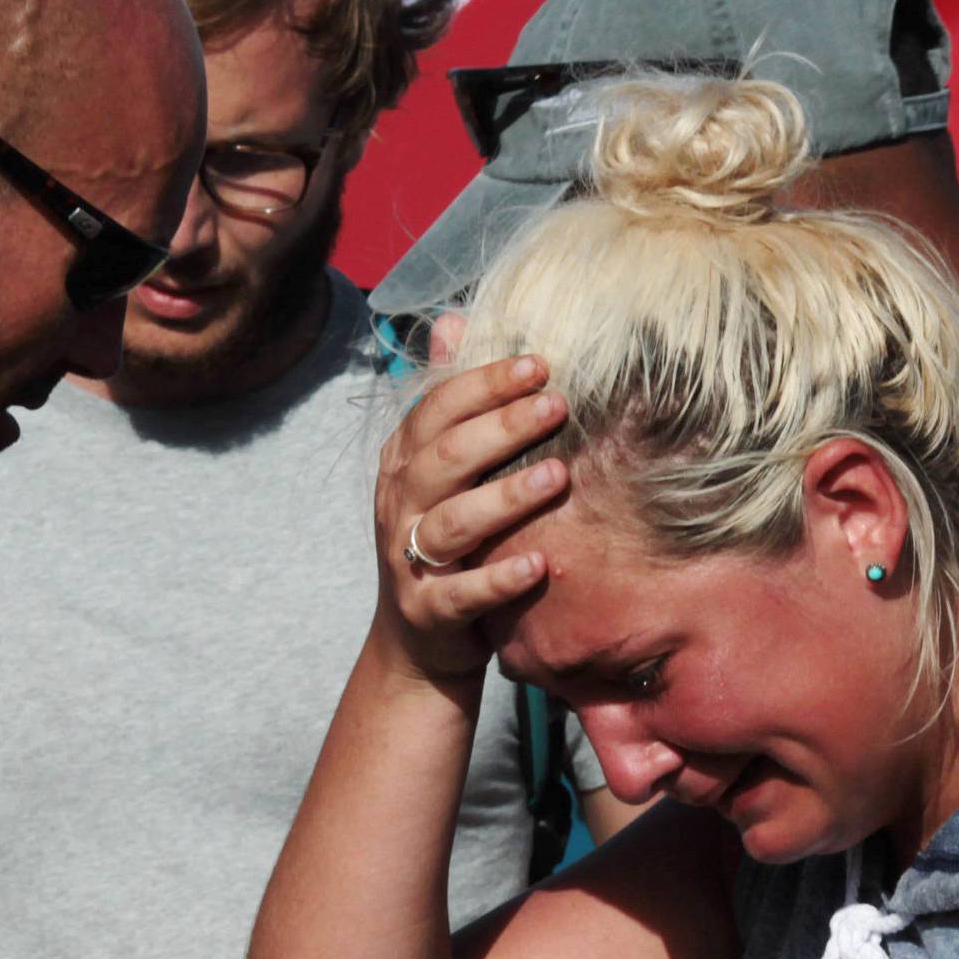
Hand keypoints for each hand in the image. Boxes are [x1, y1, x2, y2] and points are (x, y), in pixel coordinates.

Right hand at [374, 320, 571, 681]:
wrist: (418, 639)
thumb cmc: (444, 540)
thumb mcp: (439, 471)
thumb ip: (451, 404)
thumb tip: (454, 319)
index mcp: (404, 462)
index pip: (436, 409)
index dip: (484, 383)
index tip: (540, 363)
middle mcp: (399, 504)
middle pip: (446, 457)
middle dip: (501, 426)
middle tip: (558, 404)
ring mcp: (408, 559)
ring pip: (451, 522)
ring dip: (505, 497)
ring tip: (558, 475)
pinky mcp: (428, 611)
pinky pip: (462, 592)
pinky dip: (499, 579)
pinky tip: (540, 564)